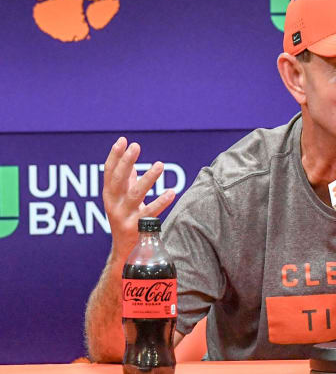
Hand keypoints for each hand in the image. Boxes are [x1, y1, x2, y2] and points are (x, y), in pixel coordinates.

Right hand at [102, 137, 175, 259]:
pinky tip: (171, 192)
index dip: (114, 156)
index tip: (122, 140)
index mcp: (109, 195)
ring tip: (160, 164)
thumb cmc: (126, 220)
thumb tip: (131, 164)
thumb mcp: (122, 200)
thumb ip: (127, 182)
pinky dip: (161, 202)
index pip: (109, 172)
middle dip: (126, 162)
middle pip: (118, 180)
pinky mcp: (135, 228)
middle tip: (136, 146)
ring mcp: (123, 217)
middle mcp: (113, 204)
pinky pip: (150, 213)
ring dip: (148, 178)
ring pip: (135, 195)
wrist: (124, 251)